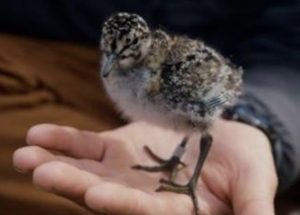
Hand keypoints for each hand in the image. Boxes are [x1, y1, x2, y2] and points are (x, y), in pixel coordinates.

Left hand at [13, 120, 277, 214]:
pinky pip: (88, 144)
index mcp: (176, 210)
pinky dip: (65, 140)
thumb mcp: (255, 184)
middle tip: (39, 173)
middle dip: (73, 184)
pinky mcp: (119, 146)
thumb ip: (252, 208)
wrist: (227, 140)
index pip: (145, 213)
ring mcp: (127, 170)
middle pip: (105, 194)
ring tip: (25, 155)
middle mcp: (144, 195)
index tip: (94, 194)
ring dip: (58, 162)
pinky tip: (40, 134)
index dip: (121, 204)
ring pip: (88, 169)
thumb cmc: (247, 163)